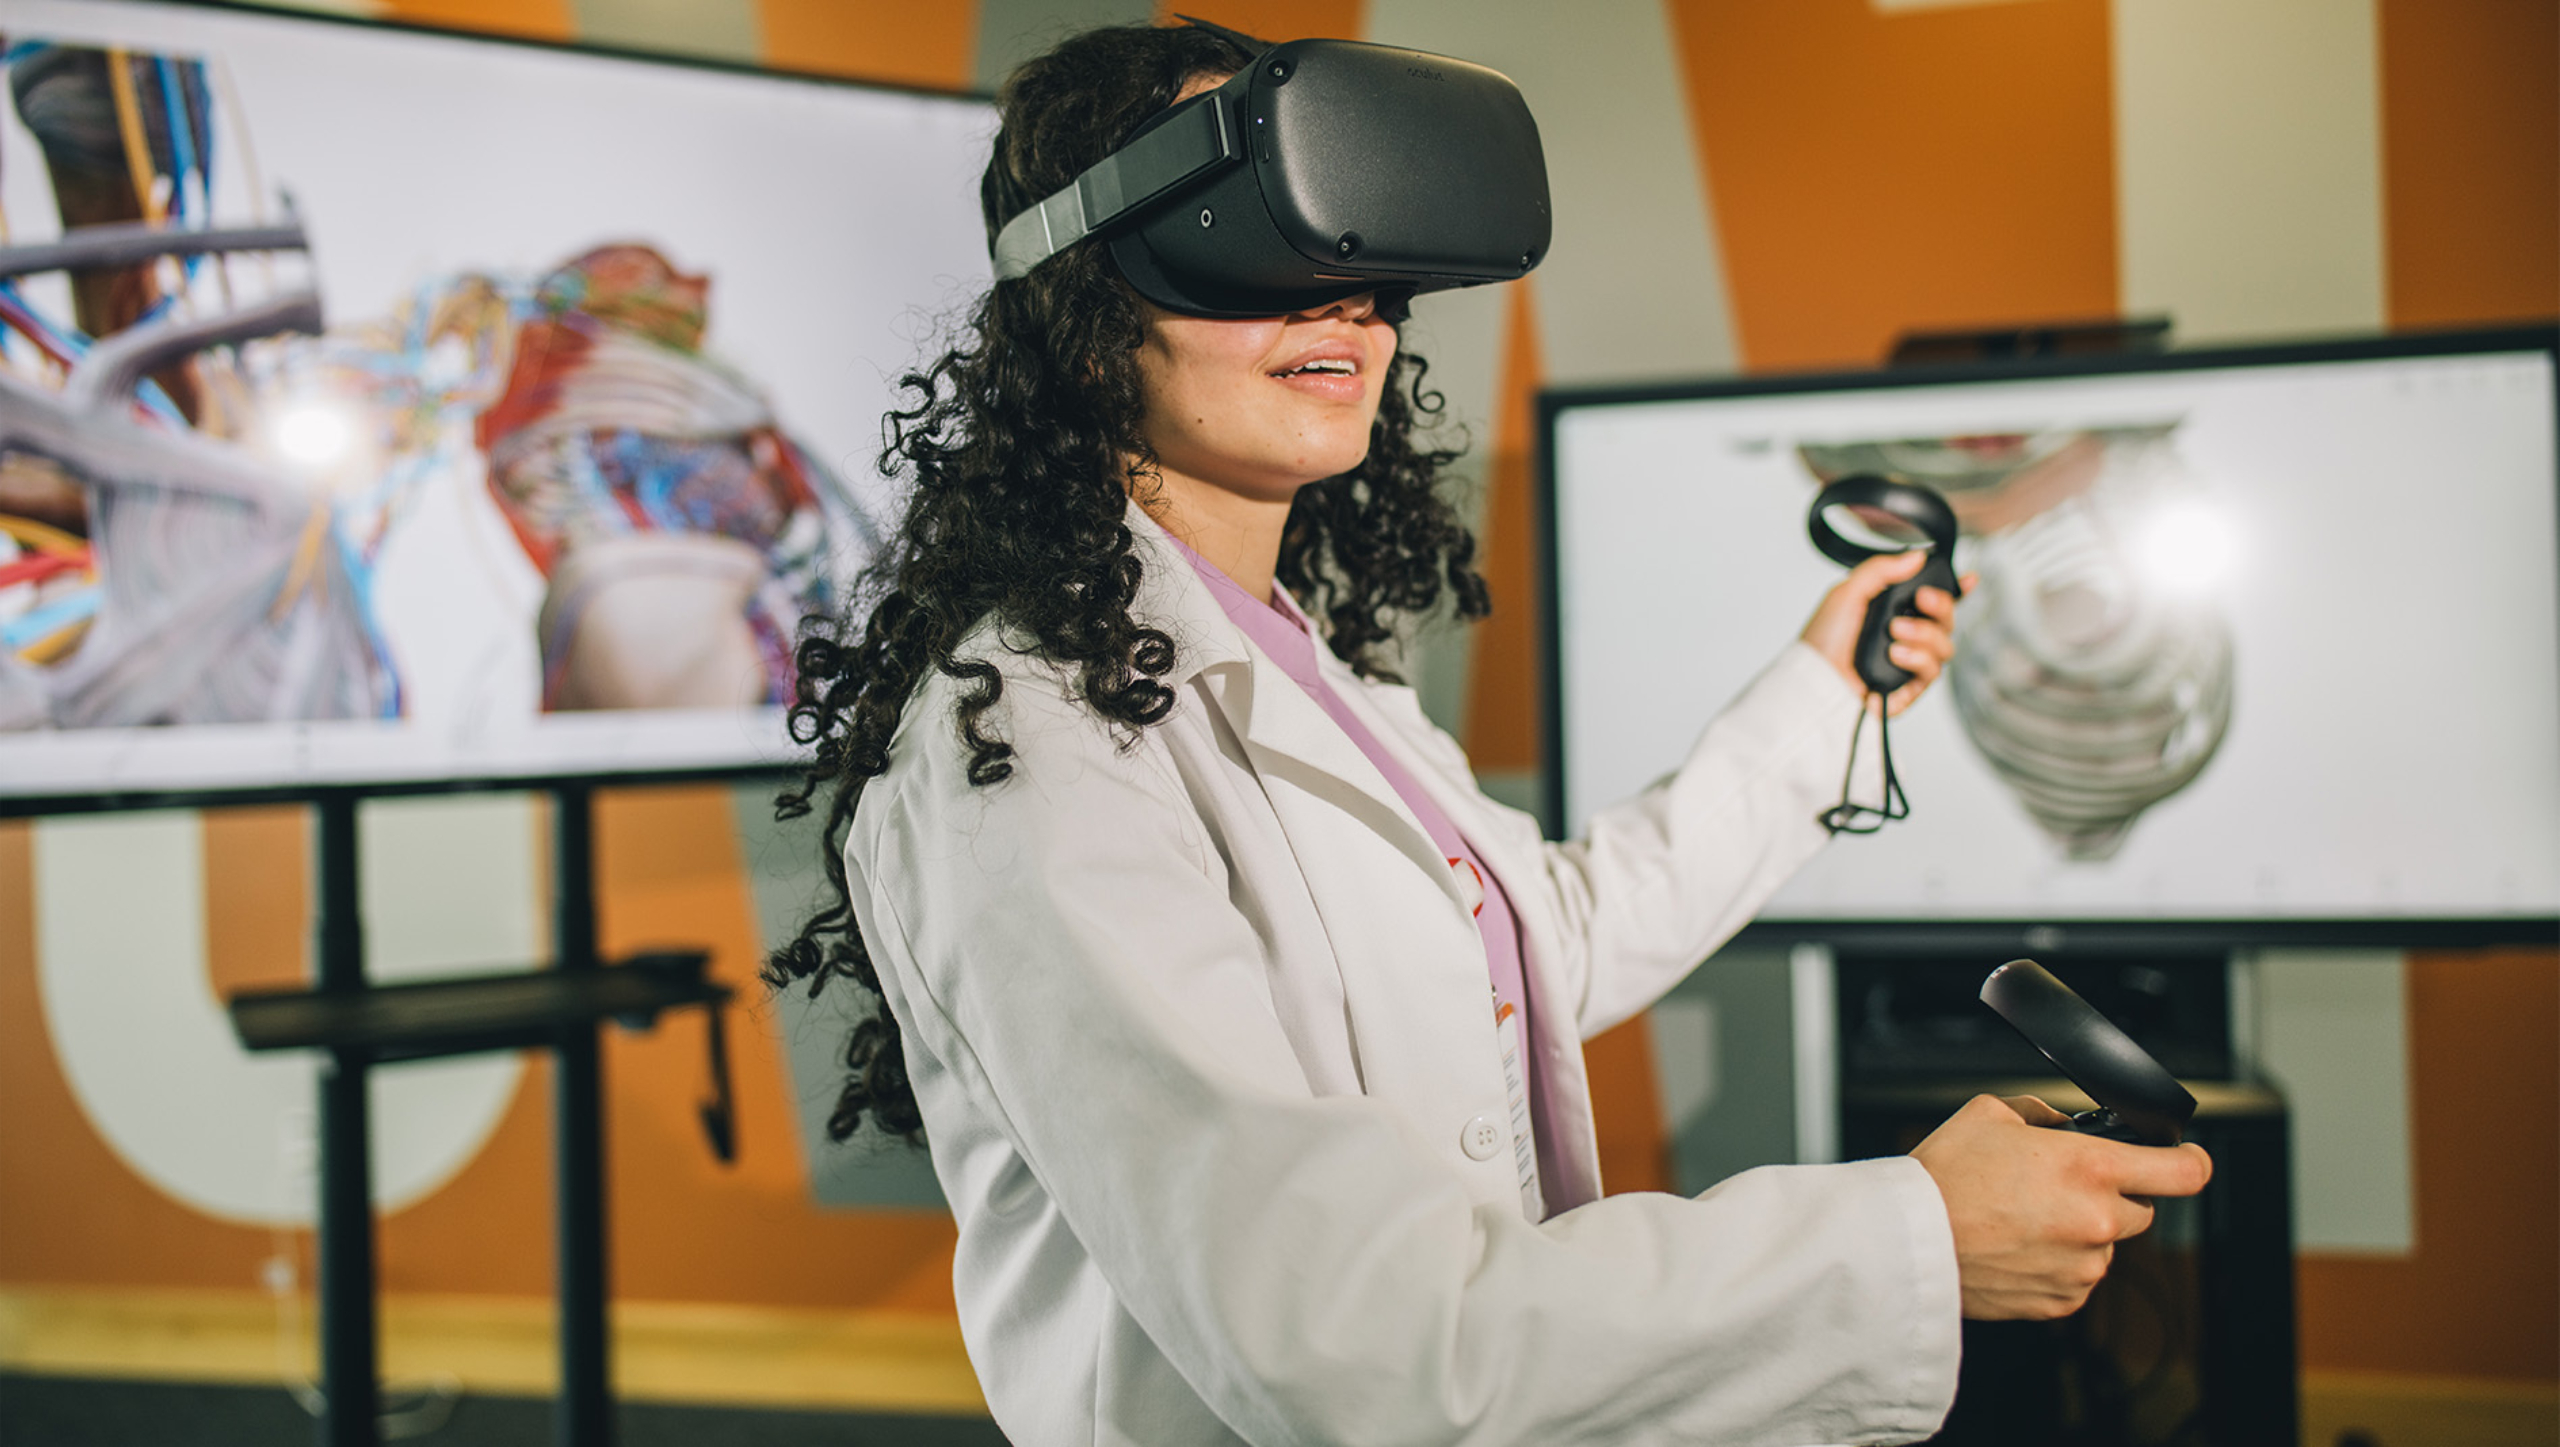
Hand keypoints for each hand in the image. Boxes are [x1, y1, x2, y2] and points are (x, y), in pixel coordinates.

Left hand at [1798, 552, 1972, 715]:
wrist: (1815, 678)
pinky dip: (1917, 659)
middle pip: (1947, 619)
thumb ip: (1882, 570)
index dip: (1956, 590)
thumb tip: (1917, 557)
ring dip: (1924, 634)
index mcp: (1893, 611)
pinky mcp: (1909, 687)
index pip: (1933, 600)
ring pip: (1945, 645)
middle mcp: (1905, 636)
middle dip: (1941, 605)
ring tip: (1894, 633)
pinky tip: (1895, 655)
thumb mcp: (1848, 592)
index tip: (1968, 579)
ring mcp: (1909, 662)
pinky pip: (1933, 671)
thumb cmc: (1822, 640)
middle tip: (1922, 600)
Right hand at [1911, 1094, 2213, 1320]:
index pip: (2185, 1171)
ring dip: (2081, 1231)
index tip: (2185, 1158)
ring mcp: (2083, 1267)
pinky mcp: (2063, 1300)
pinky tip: (2018, 1246)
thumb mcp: (1991, 1113)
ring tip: (2023, 1219)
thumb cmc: (1942, 1176)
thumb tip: (2065, 1126)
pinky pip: (2079, 1277)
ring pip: (2106, 1244)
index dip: (2191, 1160)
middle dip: (2113, 1195)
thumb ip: (2044, 1115)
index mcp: (2089, 1167)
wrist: (1909, 1242)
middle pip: (2143, 1209)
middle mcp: (2097, 1221)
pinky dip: (2059, 1263)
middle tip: (2061, 1187)